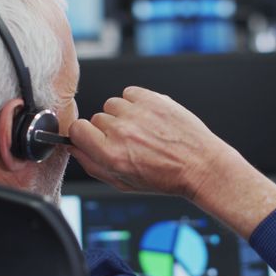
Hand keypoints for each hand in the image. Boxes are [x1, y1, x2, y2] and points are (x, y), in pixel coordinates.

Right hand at [67, 86, 275, 238]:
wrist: (200, 166)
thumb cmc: (166, 178)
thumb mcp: (124, 183)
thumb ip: (93, 166)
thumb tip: (75, 148)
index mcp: (111, 155)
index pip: (77, 129)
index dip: (85, 135)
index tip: (94, 138)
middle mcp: (122, 132)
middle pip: (96, 118)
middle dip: (109, 129)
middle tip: (131, 141)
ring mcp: (138, 113)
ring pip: (113, 104)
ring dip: (123, 114)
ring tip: (143, 129)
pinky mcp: (153, 99)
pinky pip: (130, 92)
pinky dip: (137, 102)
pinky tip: (149, 117)